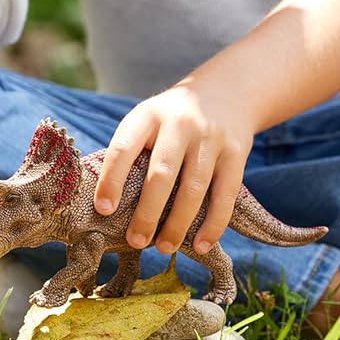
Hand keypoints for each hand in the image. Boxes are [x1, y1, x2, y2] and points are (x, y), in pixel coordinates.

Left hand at [93, 78, 253, 255]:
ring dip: (177, 224)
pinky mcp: (236, 152)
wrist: (225, 91)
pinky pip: (224, 195)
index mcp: (148, 115)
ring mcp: (210, 137)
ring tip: (164, 248)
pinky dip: (213, 224)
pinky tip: (200, 245)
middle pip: (161, 173)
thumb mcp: (148, 119)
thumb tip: (105, 205)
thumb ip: (131, 151)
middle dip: (147, 212)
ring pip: (193, 188)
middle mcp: (179, 123)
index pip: (124, 148)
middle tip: (136, 241)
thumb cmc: (172, 119)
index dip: (111, 180)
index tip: (103, 210)